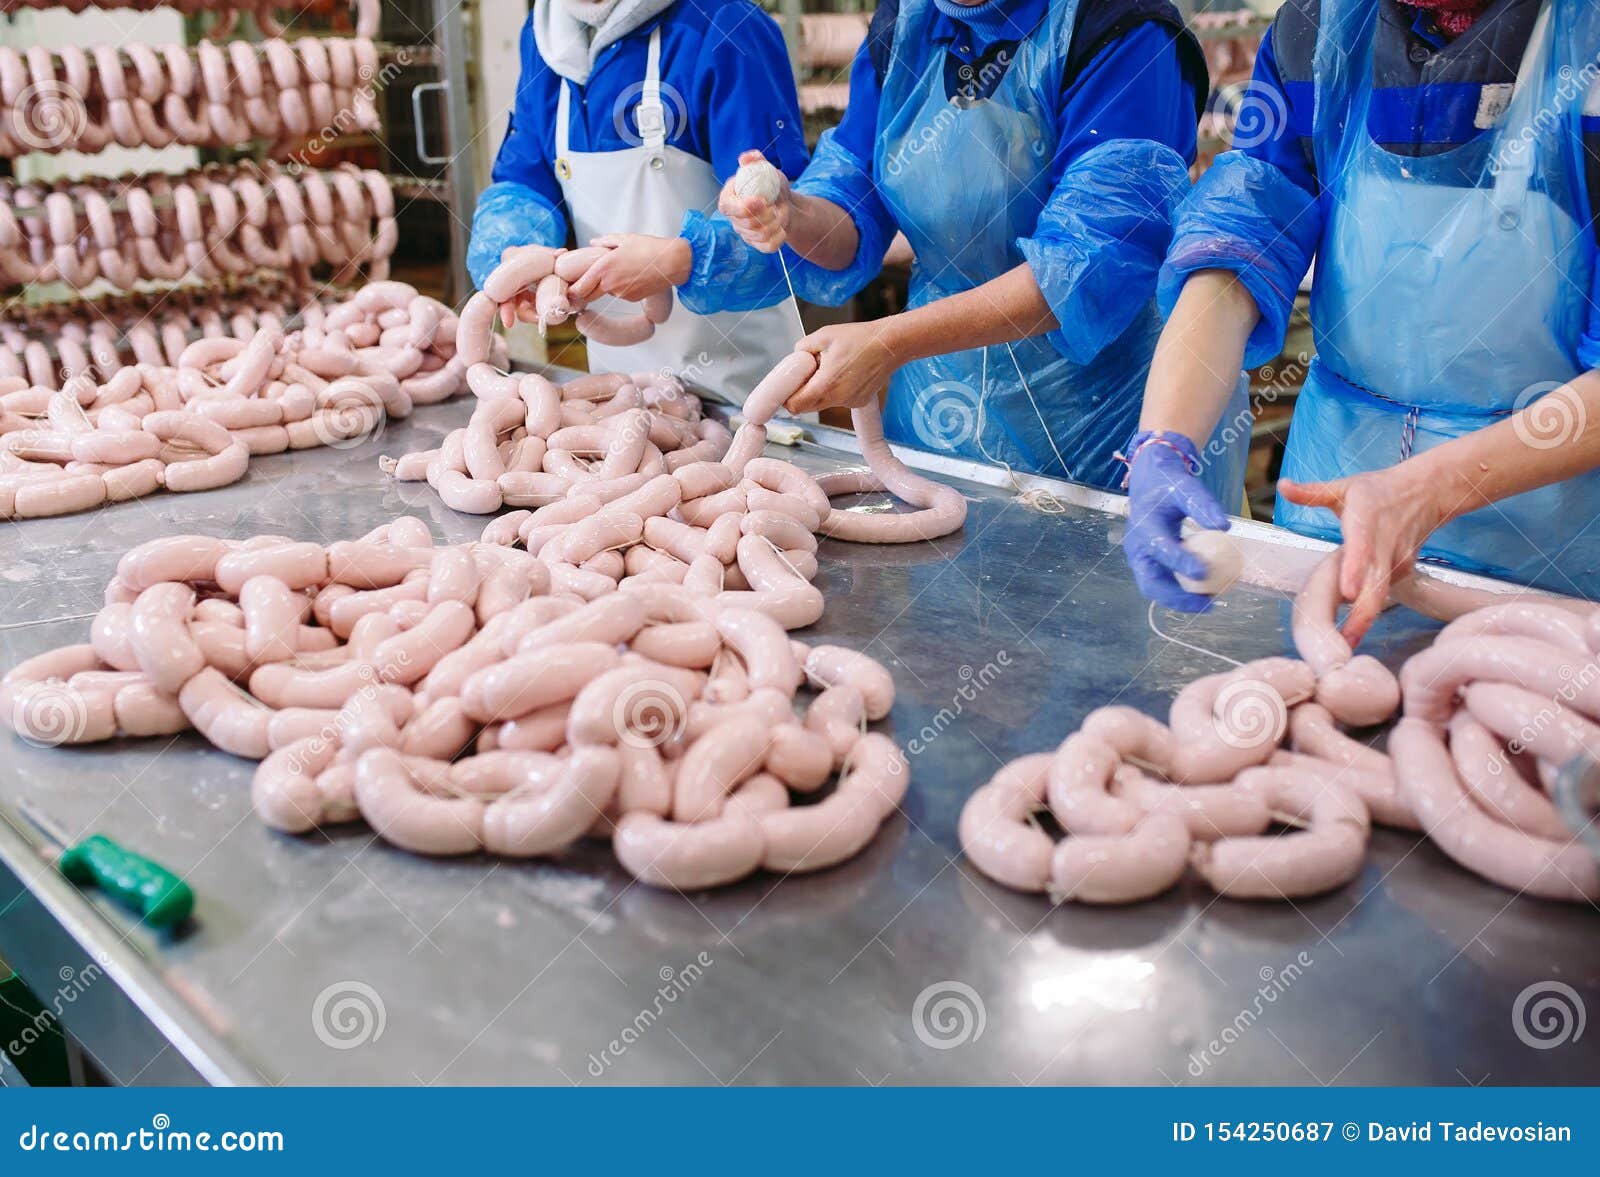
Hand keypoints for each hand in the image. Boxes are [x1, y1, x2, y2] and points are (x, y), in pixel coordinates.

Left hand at [566, 234, 691, 304]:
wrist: (672, 263)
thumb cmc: (649, 248)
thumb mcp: (625, 239)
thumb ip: (605, 241)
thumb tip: (592, 242)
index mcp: (604, 267)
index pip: (580, 287)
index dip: (572, 291)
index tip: (569, 289)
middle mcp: (610, 283)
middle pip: (589, 295)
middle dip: (584, 292)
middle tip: (583, 285)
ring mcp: (621, 293)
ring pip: (606, 292)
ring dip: (607, 285)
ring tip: (620, 270)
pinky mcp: (632, 298)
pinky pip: (620, 293)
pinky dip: (621, 287)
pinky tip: (632, 275)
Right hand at [718, 149, 790, 253]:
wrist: (784, 202)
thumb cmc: (771, 184)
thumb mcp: (764, 168)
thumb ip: (755, 161)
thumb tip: (747, 158)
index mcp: (730, 198)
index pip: (728, 207)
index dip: (744, 207)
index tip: (762, 200)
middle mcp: (734, 217)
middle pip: (747, 223)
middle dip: (766, 215)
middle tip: (774, 206)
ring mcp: (744, 232)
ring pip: (759, 235)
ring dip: (775, 224)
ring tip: (779, 214)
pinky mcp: (756, 243)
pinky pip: (767, 247)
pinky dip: (779, 238)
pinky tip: (782, 229)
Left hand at [785, 321, 903, 414]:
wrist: (890, 344)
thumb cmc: (860, 338)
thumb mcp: (824, 335)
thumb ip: (802, 347)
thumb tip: (795, 357)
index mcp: (826, 385)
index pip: (795, 405)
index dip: (787, 397)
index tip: (788, 386)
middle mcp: (838, 399)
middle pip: (807, 407)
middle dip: (802, 393)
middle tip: (806, 374)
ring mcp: (850, 402)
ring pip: (823, 403)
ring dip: (820, 390)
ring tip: (830, 368)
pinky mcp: (859, 402)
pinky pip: (839, 401)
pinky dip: (835, 391)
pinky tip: (845, 373)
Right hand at [1123, 433, 1230, 612]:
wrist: (1149, 484)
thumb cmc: (1168, 484)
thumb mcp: (1186, 486)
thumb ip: (1203, 504)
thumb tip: (1224, 527)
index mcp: (1144, 525)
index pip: (1160, 548)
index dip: (1180, 562)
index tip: (1205, 573)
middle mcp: (1137, 547)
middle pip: (1150, 582)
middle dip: (1177, 598)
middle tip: (1207, 603)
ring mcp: (1141, 558)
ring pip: (1155, 588)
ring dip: (1179, 600)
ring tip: (1209, 603)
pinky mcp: (1149, 564)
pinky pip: (1162, 583)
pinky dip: (1181, 592)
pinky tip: (1205, 593)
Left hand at [1279, 460, 1451, 645]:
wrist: (1426, 492)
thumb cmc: (1378, 491)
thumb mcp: (1343, 487)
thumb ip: (1311, 492)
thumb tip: (1283, 487)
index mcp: (1366, 521)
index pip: (1362, 548)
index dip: (1355, 570)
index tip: (1347, 592)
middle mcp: (1384, 544)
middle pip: (1376, 585)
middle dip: (1362, 615)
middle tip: (1343, 642)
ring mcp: (1397, 561)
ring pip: (1382, 594)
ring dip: (1365, 620)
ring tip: (1345, 645)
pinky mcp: (1403, 571)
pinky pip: (1385, 593)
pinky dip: (1369, 610)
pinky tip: (1353, 627)